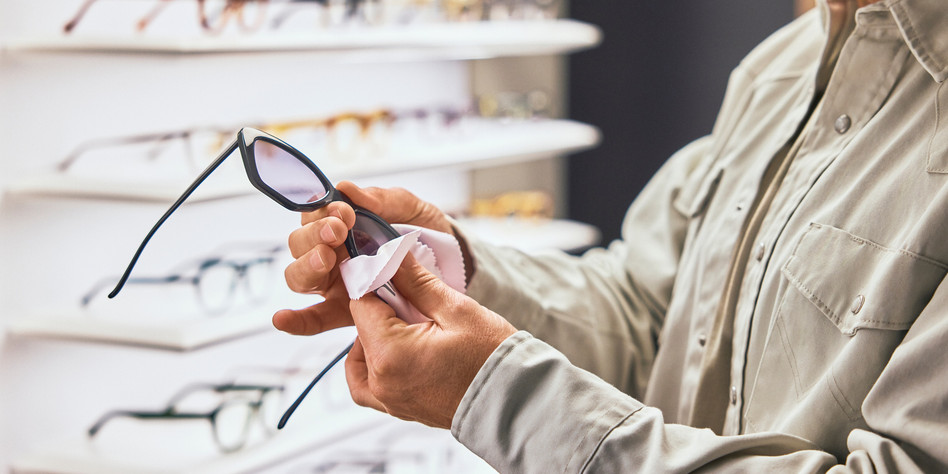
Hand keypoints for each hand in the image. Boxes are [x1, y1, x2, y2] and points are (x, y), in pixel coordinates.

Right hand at [272, 181, 458, 335]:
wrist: (451, 265)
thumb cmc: (424, 231)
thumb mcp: (410, 208)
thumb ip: (382, 199)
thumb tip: (347, 188)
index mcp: (339, 225)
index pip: (313, 214)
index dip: (321, 211)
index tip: (344, 211)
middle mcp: (330, 254)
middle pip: (299, 244)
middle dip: (314, 235)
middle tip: (339, 231)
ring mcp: (334, 283)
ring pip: (300, 276)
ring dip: (307, 266)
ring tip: (326, 259)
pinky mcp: (343, 311)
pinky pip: (313, 318)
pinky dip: (295, 320)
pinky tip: (282, 319)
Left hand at [346, 254, 516, 428]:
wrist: (514, 400)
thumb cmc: (491, 357)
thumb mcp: (455, 309)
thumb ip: (417, 282)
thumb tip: (393, 255)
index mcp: (391, 354)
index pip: (362, 305)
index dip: (374, 281)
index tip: (391, 271)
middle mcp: (382, 381)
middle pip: (360, 331)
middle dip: (379, 309)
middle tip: (410, 299)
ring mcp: (389, 400)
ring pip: (358, 361)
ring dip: (370, 338)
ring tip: (403, 324)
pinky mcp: (399, 408)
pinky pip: (368, 387)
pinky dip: (371, 367)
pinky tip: (394, 350)